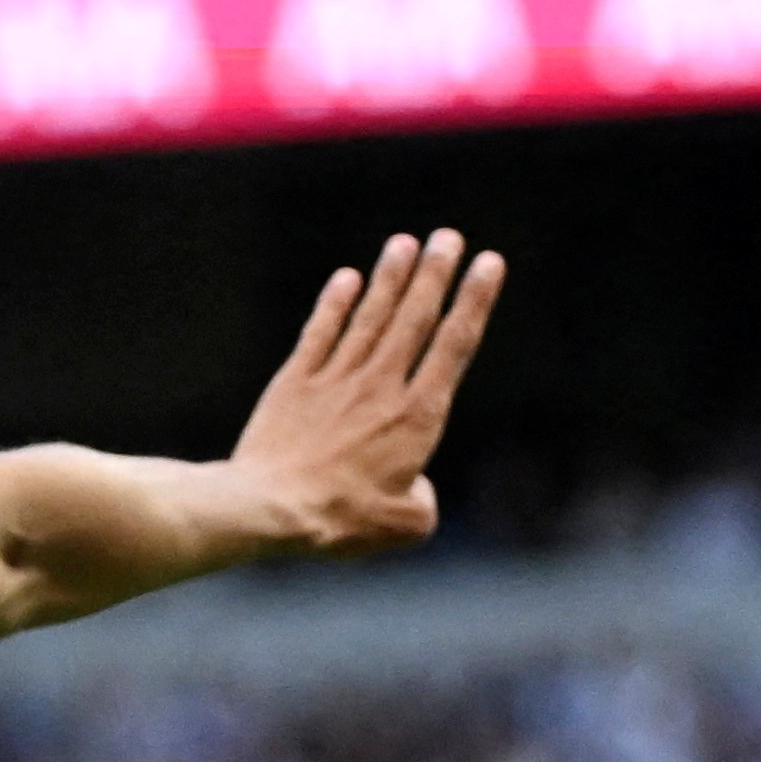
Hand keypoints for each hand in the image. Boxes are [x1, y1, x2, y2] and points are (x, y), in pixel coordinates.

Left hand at [228, 228, 502, 558]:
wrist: (271, 509)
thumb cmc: (342, 522)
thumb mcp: (405, 524)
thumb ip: (422, 499)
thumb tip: (413, 484)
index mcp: (417, 417)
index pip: (454, 347)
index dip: (474, 301)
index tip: (489, 263)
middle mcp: (380, 388)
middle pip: (413, 319)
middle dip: (435, 274)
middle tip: (449, 236)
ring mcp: (335, 381)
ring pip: (370, 318)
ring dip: (389, 278)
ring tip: (405, 243)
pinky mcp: (295, 384)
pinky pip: (320, 334)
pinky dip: (334, 305)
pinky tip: (347, 278)